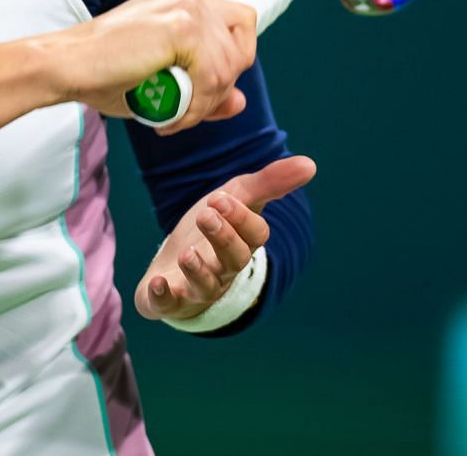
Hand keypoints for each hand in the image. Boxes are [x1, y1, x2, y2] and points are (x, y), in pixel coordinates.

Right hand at [47, 0, 258, 134]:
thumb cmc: (104, 72)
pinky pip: (212, 78)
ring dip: (205, 103)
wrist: (66, 65)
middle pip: (241, 48)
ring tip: (172, 117)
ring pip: (229, 67)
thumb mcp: (164, 81)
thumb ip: (205, 87)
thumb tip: (239, 102)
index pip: (241, 25)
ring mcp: (187, 7)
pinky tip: (168, 117)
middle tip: (184, 111)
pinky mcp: (182, 26)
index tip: (204, 89)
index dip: (230, 62)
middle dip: (219, 89)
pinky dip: (195, 107)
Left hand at [133, 155, 315, 322]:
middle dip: (222, 237)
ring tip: (187, 253)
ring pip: (206, 284)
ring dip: (198, 270)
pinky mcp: (169, 299)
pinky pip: (169, 303)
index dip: (240, 218)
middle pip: (234, 259)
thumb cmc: (211, 228)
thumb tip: (310, 164)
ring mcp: (197, 286)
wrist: (175, 262)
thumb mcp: (236, 198)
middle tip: (206, 215)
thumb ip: (269, 182)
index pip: (254, 235)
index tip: (220, 198)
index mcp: (242, 242)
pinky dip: (163, 296)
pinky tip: (156, 284)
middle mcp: (224, 268)